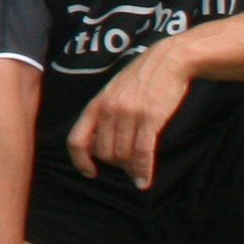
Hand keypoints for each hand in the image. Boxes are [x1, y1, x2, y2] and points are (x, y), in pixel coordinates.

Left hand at [66, 41, 186, 189]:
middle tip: (128, 166)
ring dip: (130, 169)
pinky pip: (142, 153)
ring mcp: (128, 114)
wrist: (167, 61)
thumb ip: (103, 115)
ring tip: (138, 172)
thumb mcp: (112, 93)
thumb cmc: (140, 80)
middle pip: (103, 153)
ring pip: (123, 156)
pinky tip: (144, 182)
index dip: (80, 161)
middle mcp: (108, 110)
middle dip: (115, 165)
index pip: (76, 140)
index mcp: (95, 105)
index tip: (90, 172)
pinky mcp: (150, 118)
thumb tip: (97, 145)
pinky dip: (143, 171)